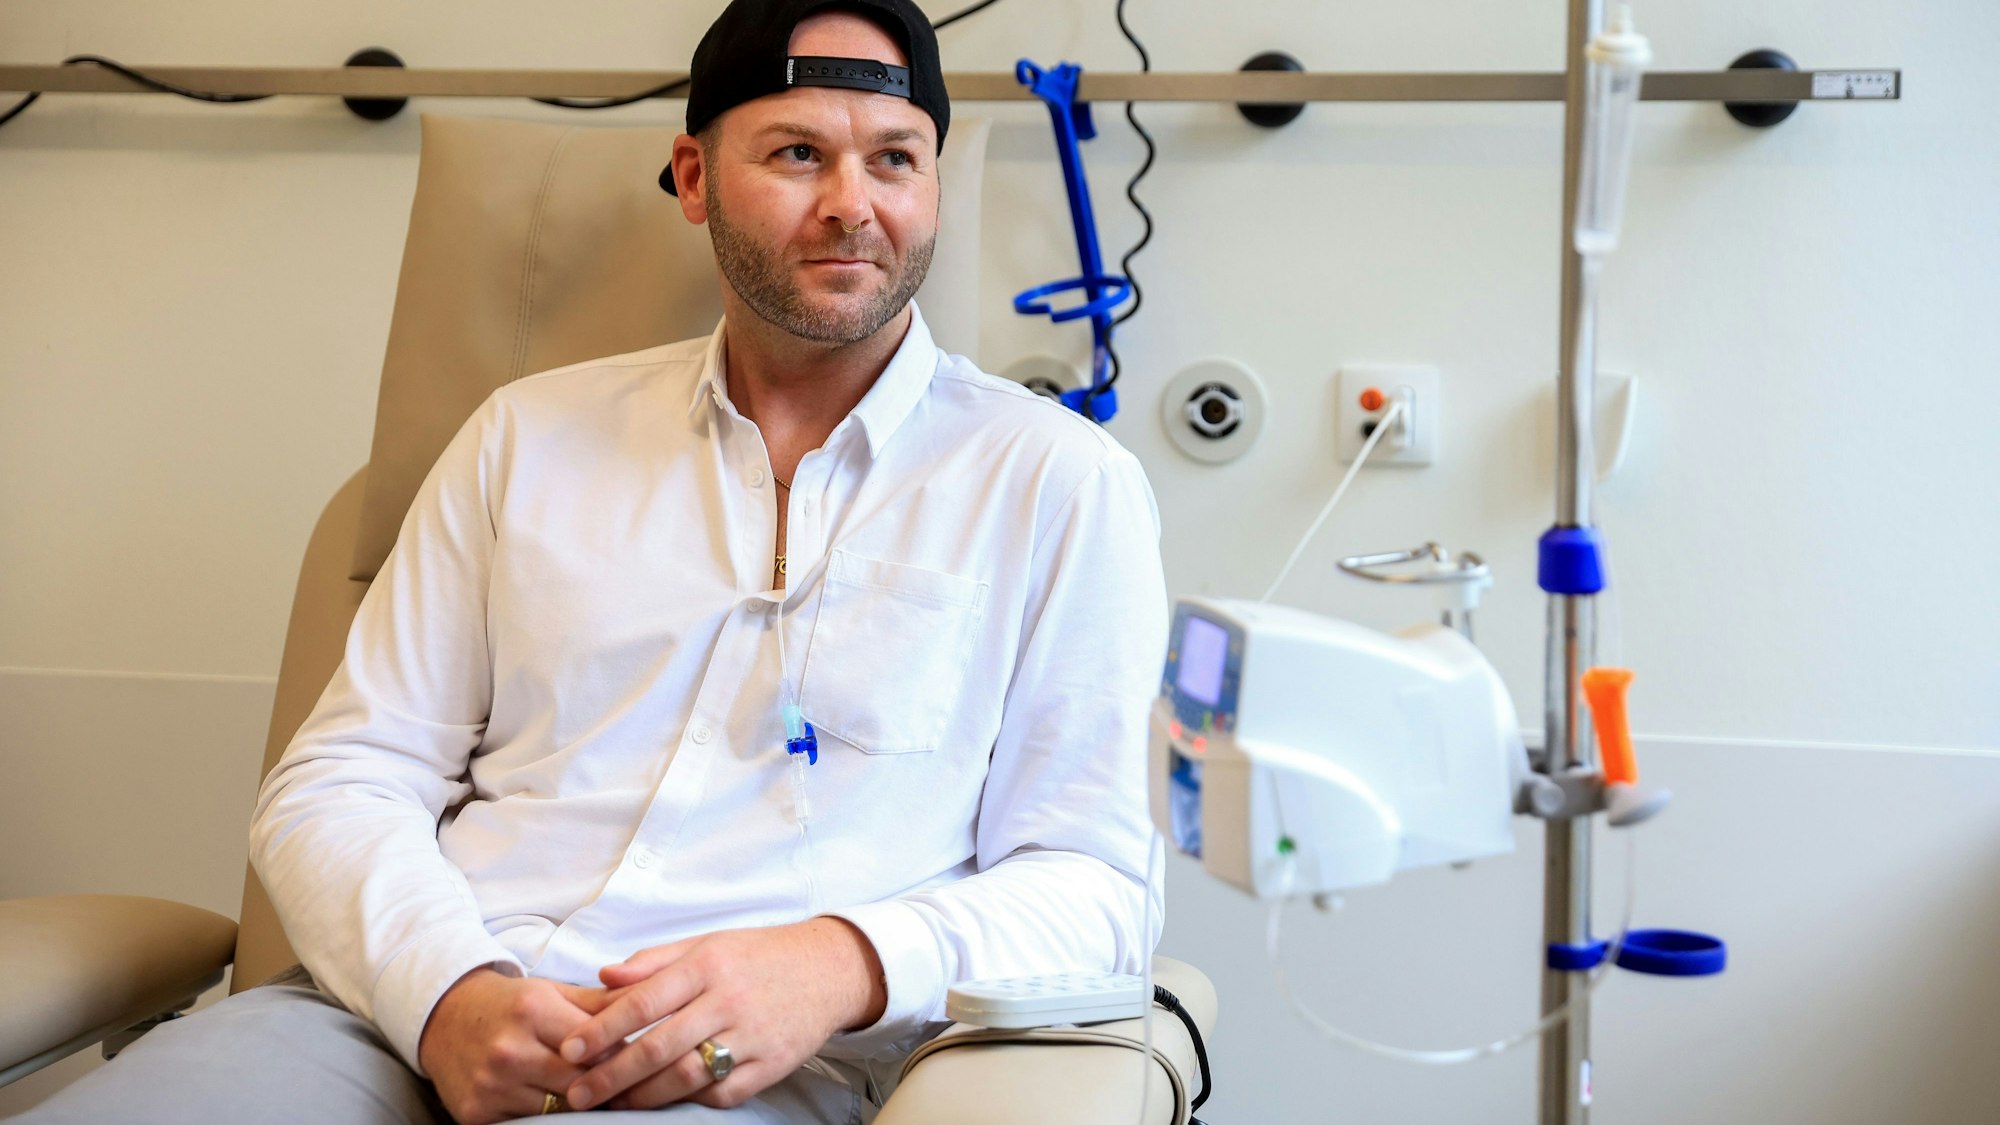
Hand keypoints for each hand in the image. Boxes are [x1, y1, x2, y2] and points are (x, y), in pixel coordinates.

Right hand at [417, 967, 617, 1124]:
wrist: (443, 1017)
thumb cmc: (510, 1004)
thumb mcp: (553, 992)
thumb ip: (602, 1002)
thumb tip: (650, 1002)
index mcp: (533, 1010)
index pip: (596, 1047)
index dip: (619, 1056)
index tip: (633, 1060)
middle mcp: (509, 1049)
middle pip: (579, 1082)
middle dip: (603, 1084)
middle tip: (620, 1085)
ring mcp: (491, 1085)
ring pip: (557, 1109)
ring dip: (577, 1104)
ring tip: (590, 1095)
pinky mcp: (476, 1113)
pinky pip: (528, 1124)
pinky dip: (545, 1118)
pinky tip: (555, 1106)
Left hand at [557, 918, 886, 1111]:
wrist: (830, 969)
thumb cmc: (760, 955)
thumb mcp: (708, 943)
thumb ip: (654, 961)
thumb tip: (603, 976)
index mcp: (708, 965)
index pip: (644, 1000)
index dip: (602, 1028)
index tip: (569, 1048)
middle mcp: (729, 1000)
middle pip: (659, 1046)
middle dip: (612, 1074)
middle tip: (577, 1093)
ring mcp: (753, 1035)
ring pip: (688, 1076)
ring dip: (645, 1095)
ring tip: (615, 1103)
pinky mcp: (773, 1064)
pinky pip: (724, 1092)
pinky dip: (693, 1100)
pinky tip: (670, 1100)